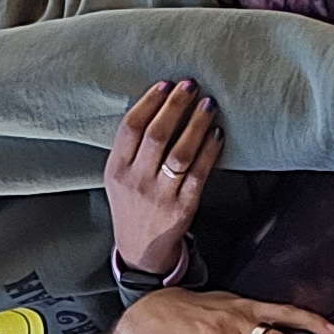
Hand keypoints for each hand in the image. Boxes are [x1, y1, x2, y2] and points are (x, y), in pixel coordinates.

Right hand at [105, 79, 217, 278]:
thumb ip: (130, 148)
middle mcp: (137, 181)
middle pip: (157, 135)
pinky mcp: (183, 207)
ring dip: (196, 124)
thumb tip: (156, 104)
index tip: (166, 84)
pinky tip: (217, 134)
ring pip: (181, 153)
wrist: (140, 249)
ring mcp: (160, 195)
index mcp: (117, 169)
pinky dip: (209, 151)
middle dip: (176, 106)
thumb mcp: (118, 176)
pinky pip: (199, 174)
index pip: (131, 128)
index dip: (150, 102)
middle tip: (191, 85)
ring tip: (208, 104)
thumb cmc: (132, 203)